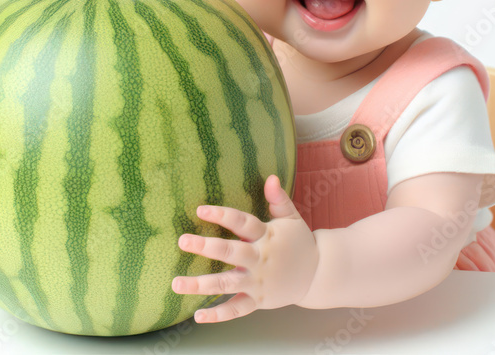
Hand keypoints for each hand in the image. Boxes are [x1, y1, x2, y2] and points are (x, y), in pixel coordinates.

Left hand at [172, 175, 318, 322]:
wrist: (319, 275)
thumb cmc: (299, 242)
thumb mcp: (291, 218)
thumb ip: (279, 199)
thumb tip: (272, 177)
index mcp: (266, 236)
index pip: (242, 223)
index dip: (222, 215)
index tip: (200, 210)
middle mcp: (260, 259)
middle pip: (231, 252)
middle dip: (206, 247)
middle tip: (183, 241)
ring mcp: (258, 282)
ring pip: (227, 284)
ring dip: (200, 285)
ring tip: (176, 283)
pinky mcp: (258, 301)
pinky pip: (236, 309)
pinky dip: (218, 315)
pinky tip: (197, 316)